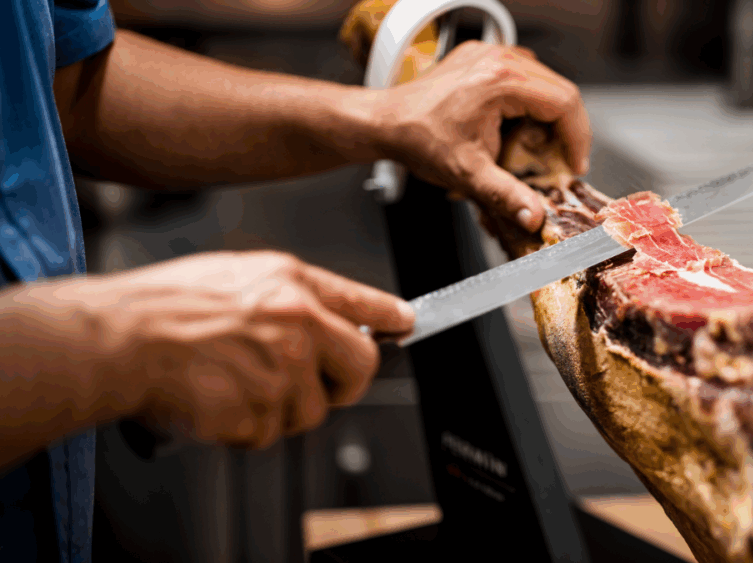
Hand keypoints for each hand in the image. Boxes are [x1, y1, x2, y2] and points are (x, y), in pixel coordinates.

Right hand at [78, 250, 413, 448]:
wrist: (117, 340)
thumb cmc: (161, 307)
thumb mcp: (235, 275)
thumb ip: (288, 295)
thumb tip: (321, 313)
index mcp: (291, 284)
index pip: (363, 302)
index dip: (388, 317)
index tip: (405, 323)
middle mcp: (299, 324)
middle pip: (360, 366)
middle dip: (343, 382)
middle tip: (314, 383)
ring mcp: (284, 370)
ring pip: (310, 410)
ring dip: (280, 409)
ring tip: (234, 383)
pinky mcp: (262, 411)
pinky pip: (269, 432)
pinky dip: (245, 427)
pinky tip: (217, 400)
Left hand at [374, 40, 591, 231]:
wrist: (387, 123)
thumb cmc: (420, 140)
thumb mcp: (468, 174)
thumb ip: (507, 196)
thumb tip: (535, 216)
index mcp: (501, 82)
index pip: (564, 103)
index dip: (577, 138)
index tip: (573, 165)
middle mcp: (498, 60)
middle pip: (559, 91)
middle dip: (564, 130)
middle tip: (558, 162)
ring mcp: (490, 55)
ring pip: (543, 83)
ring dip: (547, 117)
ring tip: (535, 148)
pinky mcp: (482, 59)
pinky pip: (522, 77)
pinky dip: (527, 104)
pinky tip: (515, 130)